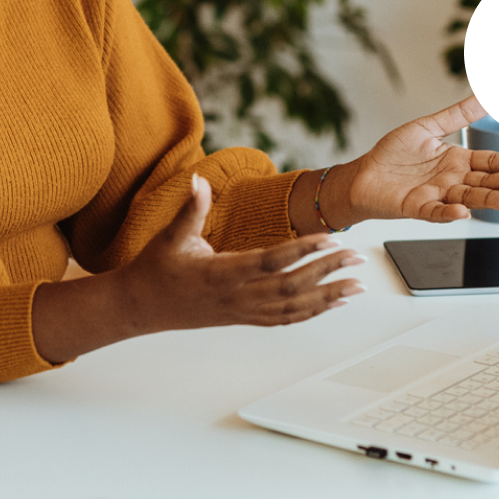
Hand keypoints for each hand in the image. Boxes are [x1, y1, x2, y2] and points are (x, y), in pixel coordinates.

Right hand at [118, 174, 366, 331]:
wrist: (141, 307)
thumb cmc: (157, 270)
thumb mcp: (170, 235)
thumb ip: (190, 208)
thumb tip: (198, 180)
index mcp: (221, 273)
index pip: (271, 261)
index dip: (302, 250)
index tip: (329, 238)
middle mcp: (237, 296)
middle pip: (292, 285)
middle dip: (328, 271)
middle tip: (357, 257)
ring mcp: (243, 310)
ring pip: (294, 307)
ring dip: (328, 296)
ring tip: (357, 285)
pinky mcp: (244, 318)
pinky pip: (284, 319)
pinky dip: (312, 311)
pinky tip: (332, 303)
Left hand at [303, 96, 498, 227]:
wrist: (363, 174)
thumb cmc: (393, 154)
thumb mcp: (427, 127)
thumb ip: (456, 115)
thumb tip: (483, 96)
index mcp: (457, 161)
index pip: (493, 163)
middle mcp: (452, 180)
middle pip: (487, 183)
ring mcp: (437, 194)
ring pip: (470, 199)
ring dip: (491, 202)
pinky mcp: (417, 206)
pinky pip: (436, 211)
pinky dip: (450, 213)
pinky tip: (463, 212)